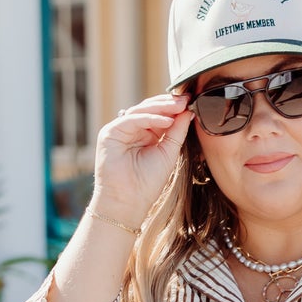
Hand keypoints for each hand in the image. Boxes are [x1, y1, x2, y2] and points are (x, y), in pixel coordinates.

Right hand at [91, 92, 192, 230]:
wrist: (129, 202)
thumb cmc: (147, 183)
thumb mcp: (169, 152)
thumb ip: (177, 131)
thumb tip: (188, 110)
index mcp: (145, 134)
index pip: (159, 114)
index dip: (174, 108)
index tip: (192, 102)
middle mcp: (131, 130)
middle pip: (150, 109)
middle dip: (168, 103)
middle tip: (186, 99)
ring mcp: (119, 130)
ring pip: (141, 110)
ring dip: (161, 107)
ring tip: (179, 106)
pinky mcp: (110, 132)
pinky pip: (132, 119)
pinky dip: (150, 118)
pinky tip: (166, 121)